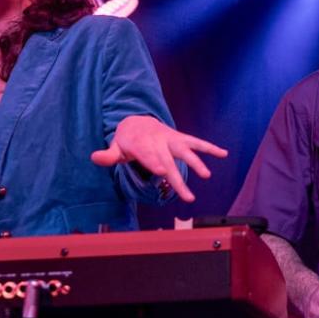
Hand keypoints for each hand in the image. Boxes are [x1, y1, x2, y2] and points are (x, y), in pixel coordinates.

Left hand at [90, 115, 227, 202]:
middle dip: (177, 176)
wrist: (137, 120)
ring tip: (207, 176)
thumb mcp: (116, 147)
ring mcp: (171, 139)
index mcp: (141, 144)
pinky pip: (197, 142)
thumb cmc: (127, 141)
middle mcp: (158, 141)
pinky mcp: (180, 138)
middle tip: (187, 196)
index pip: (148, 155)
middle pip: (168, 161)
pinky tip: (224, 153)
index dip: (154, 162)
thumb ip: (108, 155)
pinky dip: (210, 147)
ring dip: (197, 162)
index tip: (162, 172)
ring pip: (185, 150)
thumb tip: (94, 157)